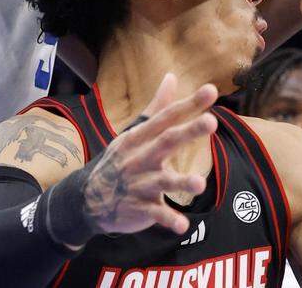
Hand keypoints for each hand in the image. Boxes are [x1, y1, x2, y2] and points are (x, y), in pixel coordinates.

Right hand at [82, 74, 217, 235]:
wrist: (89, 199)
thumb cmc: (120, 161)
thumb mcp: (135, 132)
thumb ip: (157, 107)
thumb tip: (172, 76)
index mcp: (140, 137)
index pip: (167, 117)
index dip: (189, 104)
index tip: (211, 91)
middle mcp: (140, 158)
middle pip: (166, 142)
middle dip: (188, 132)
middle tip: (212, 122)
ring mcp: (139, 184)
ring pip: (162, 182)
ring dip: (181, 182)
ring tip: (200, 183)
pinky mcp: (139, 208)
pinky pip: (155, 214)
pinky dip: (168, 220)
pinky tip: (182, 225)